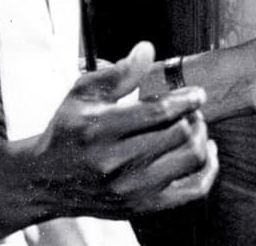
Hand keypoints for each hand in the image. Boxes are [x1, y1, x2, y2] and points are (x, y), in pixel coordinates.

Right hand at [25, 41, 216, 218]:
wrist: (47, 179)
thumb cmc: (67, 131)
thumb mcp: (82, 94)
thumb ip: (118, 73)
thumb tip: (148, 49)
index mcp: (98, 129)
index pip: (157, 112)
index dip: (185, 100)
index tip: (197, 94)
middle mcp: (114, 161)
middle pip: (178, 134)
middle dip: (193, 117)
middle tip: (192, 110)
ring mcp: (131, 188)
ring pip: (189, 159)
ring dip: (201, 138)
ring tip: (195, 127)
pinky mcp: (143, 207)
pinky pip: (193, 190)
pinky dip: (208, 169)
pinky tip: (205, 153)